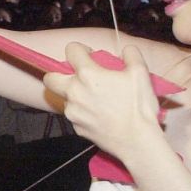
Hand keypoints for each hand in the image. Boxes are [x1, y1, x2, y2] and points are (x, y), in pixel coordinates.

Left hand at [42, 43, 162, 160]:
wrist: (137, 141)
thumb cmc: (138, 106)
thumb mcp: (140, 73)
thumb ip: (131, 54)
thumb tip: (125, 50)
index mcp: (87, 74)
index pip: (71, 50)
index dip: (81, 49)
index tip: (91, 55)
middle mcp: (74, 92)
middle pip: (50, 78)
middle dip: (59, 73)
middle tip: (78, 77)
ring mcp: (73, 112)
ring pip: (63, 98)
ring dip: (74, 94)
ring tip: (95, 98)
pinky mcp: (76, 128)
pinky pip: (74, 115)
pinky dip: (82, 112)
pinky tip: (99, 114)